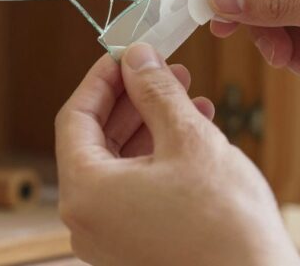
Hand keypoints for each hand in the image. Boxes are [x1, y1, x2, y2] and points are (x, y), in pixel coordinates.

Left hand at [55, 43, 299, 265]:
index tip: (126, 54)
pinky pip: (134, 190)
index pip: (75, 117)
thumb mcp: (188, 139)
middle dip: (132, 100)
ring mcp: (109, 239)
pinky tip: (193, 134)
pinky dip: (157, 159)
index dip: (102, 79)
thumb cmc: (224, 224)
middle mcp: (87, 220)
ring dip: (150, 126)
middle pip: (96, 141)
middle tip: (163, 70)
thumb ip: (155, 92)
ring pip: (119, 165)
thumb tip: (137, 58)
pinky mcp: (135, 249)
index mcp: (85, 192)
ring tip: (187, 96)